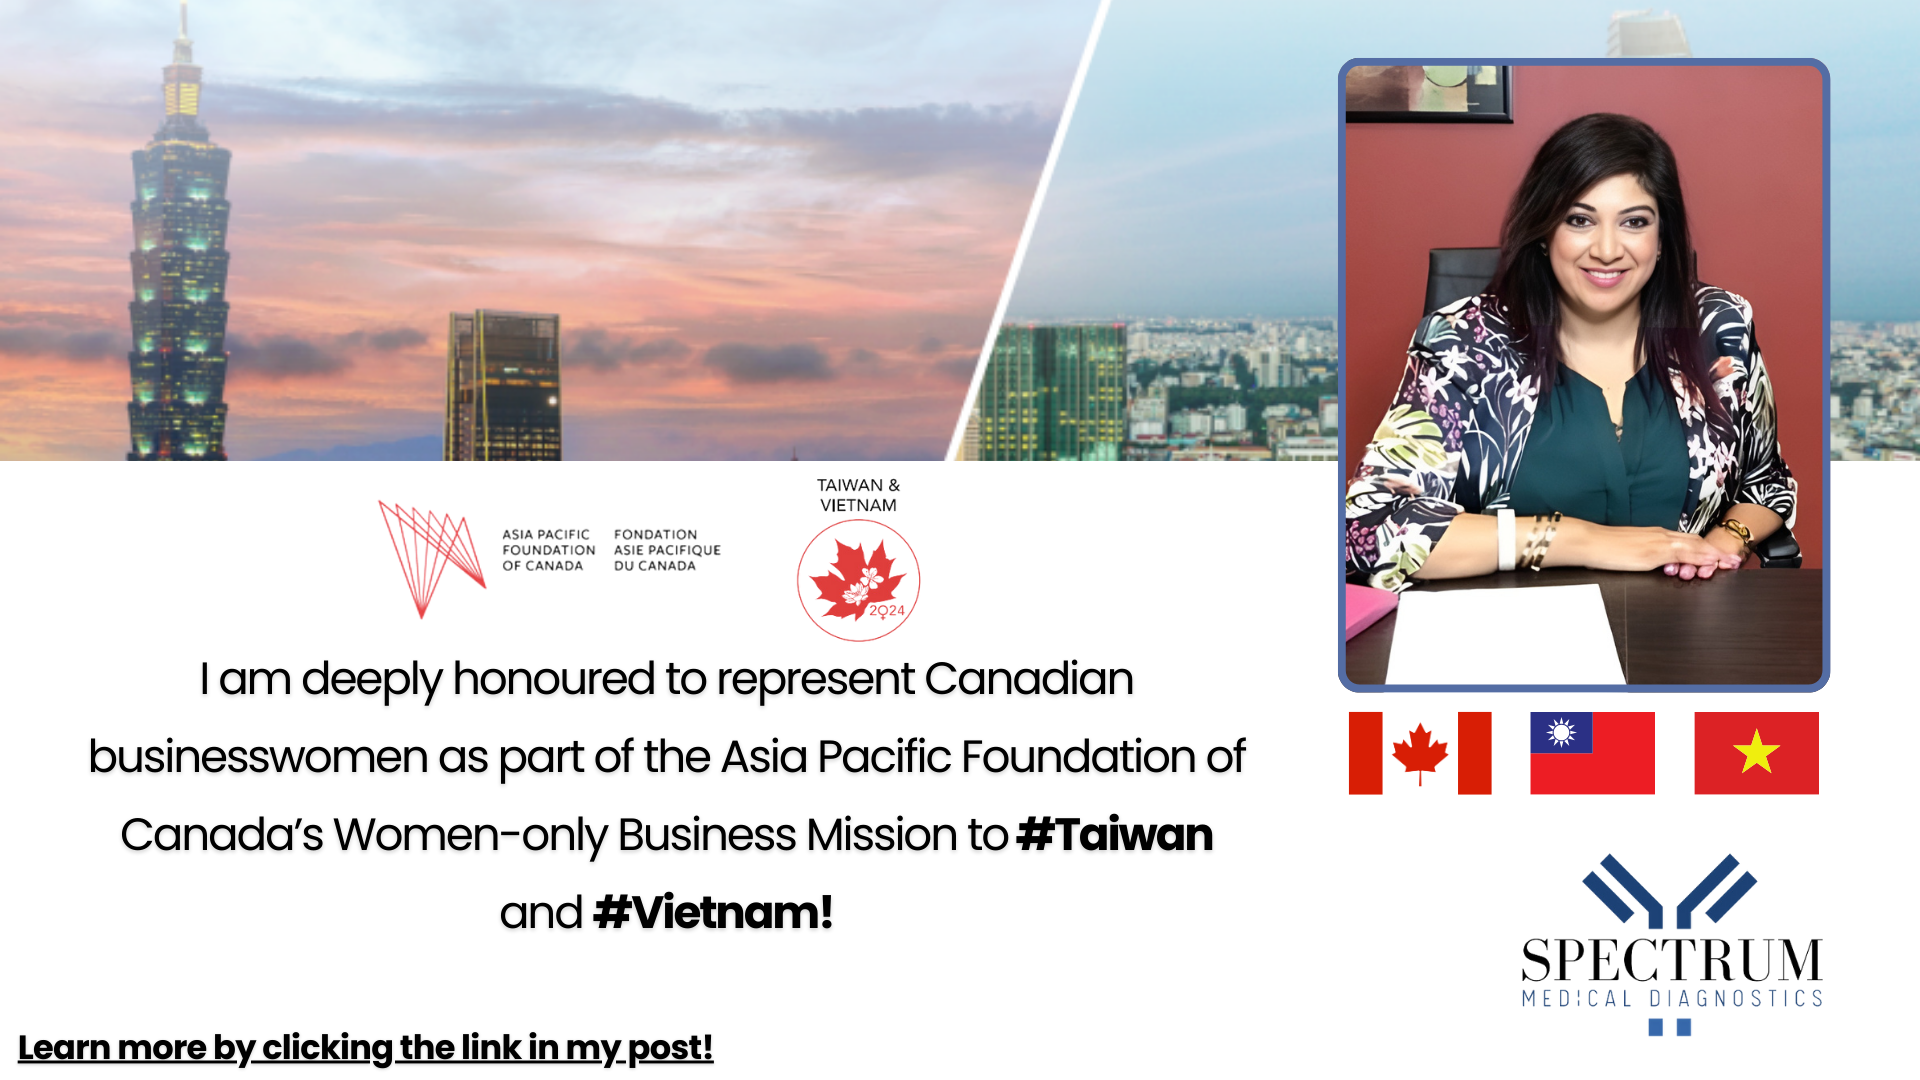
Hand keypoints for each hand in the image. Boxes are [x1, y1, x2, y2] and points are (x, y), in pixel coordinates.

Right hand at [1575, 525, 1740, 575]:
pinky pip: (1683, 554)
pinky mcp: (1655, 551)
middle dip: (1716, 551)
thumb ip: (1646, 555)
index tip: (1720, 557)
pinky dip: (1699, 557)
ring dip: (1713, 555)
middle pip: (1695, 542)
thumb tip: (1657, 563)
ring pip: (1694, 547)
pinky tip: (1710, 563)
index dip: (1705, 549)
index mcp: (1656, 536)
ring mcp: (1659, 542)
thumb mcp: (1630, 552)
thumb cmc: (1603, 548)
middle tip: (1734, 560)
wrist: (1589, 542)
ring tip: (1730, 562)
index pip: (1687, 542)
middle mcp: (1661, 536)